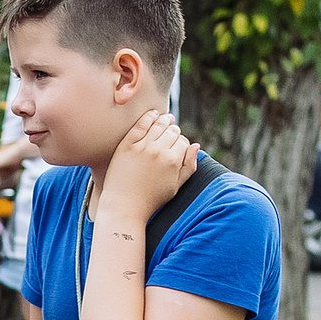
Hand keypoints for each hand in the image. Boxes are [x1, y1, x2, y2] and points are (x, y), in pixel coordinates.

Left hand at [96, 110, 197, 226]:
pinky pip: (141, 124)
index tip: (178, 146)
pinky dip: (149, 116)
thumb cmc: (151, 199)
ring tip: (166, 119)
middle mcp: (159, 151)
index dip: (182, 143)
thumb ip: (189, 166)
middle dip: (174, 131)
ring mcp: (142, 146)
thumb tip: (196, 145)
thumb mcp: (176, 187)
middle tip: (171, 133)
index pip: (183, 142)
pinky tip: (153, 114)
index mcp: (173, 161)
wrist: (124, 205)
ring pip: (159, 124)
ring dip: (165, 120)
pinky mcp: (127, 144)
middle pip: (172, 131)